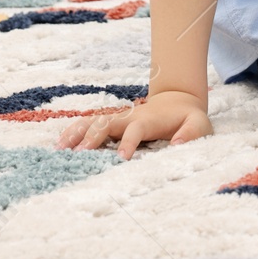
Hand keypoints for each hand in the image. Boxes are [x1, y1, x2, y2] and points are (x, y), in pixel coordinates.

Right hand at [53, 90, 212, 159]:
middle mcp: (129, 117)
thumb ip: (191, 133)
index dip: (128, 143)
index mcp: (148, 120)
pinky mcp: (112, 122)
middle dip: (92, 137)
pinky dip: (74, 131)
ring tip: (58, 149)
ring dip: (76, 132)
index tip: (122, 159)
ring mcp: (118, 118)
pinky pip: (89, 125)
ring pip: (92, 122)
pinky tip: (60, 145)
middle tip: (77, 155)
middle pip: (106, 124)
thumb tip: (177, 145)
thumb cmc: (188, 117)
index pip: (135, 130)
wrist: (178, 99)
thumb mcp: (199, 124)